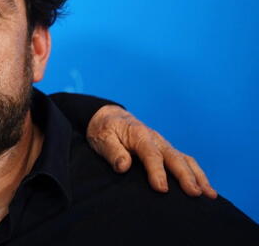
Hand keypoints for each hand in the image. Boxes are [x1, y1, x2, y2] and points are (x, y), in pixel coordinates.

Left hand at [87, 105, 215, 198]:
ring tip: (209, 194)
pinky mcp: (165, 150)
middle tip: (195, 193)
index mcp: (139, 134)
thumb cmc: (104, 130)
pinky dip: (196, 173)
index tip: (162, 189)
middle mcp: (155, 138)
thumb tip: (124, 166)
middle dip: (186, 176)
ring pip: (184, 159)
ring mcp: (163, 144)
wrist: (109, 117)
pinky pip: (184, 160)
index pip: (151, 155)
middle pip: (174, 157)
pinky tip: (205, 188)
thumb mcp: (102, 139)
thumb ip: (113, 152)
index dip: (157, 172)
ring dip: (198, 176)